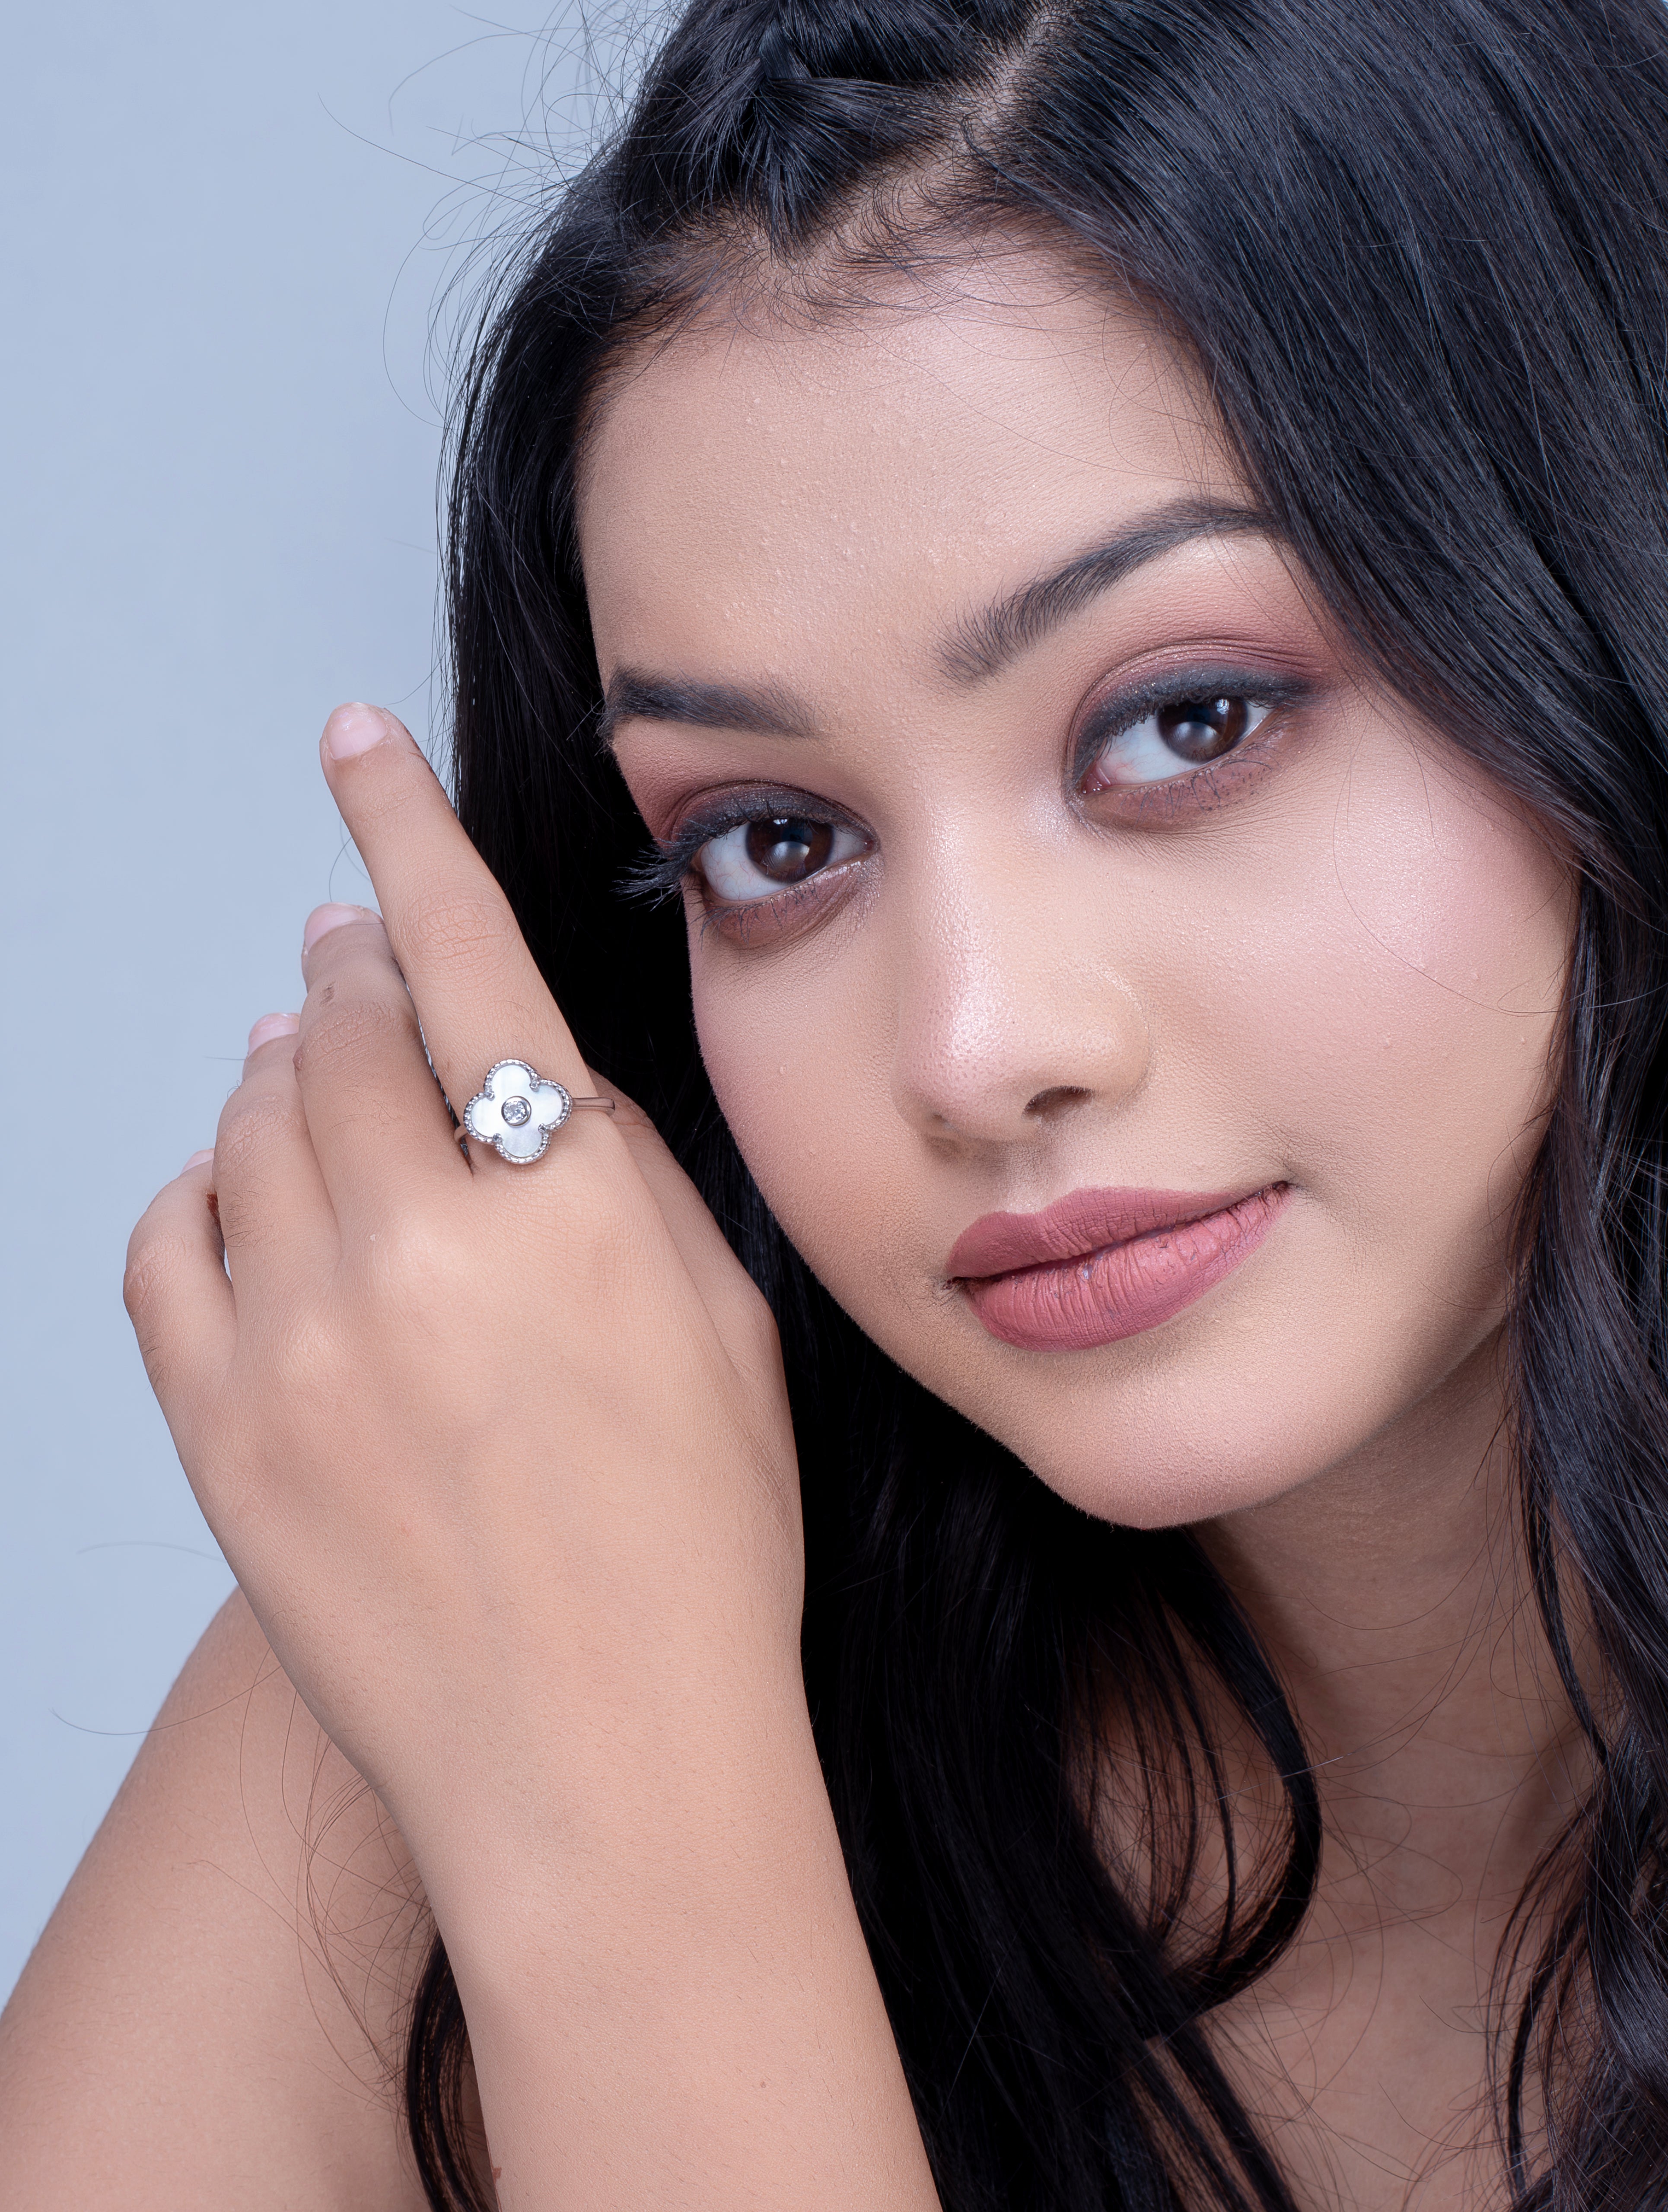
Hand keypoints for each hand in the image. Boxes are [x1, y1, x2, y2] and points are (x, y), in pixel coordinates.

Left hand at [123, 704, 803, 1900]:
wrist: (607, 1763)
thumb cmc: (699, 1551)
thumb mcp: (726, 1321)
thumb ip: (618, 1171)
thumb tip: (502, 1060)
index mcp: (571, 1210)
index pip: (466, 958)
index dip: (402, 829)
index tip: (352, 748)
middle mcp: (425, 1251)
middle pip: (347, 1030)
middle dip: (359, 980)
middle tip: (366, 977)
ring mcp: (304, 1341)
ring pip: (252, 1120)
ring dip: (291, 1085)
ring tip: (331, 1107)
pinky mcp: (222, 1431)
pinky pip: (166, 1245)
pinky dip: (206, 1199)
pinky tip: (256, 1214)